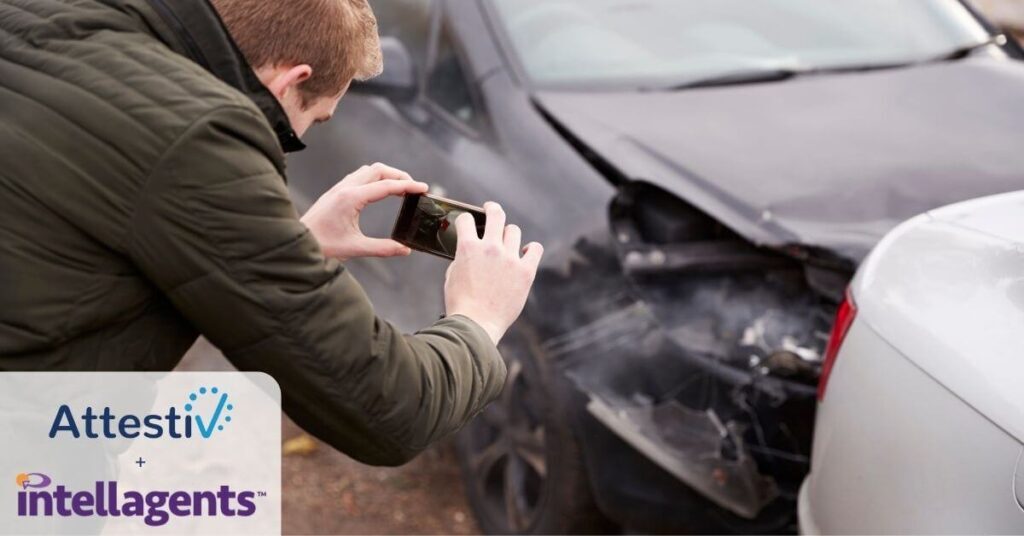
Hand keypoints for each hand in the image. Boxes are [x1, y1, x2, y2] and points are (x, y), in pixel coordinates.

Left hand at [301, 163, 427, 260]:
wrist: (295, 241)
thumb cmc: (322, 245)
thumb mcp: (355, 248)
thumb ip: (383, 248)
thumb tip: (405, 250)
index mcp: (351, 199)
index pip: (386, 186)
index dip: (408, 186)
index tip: (424, 188)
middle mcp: (345, 188)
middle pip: (378, 170)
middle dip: (399, 175)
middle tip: (414, 188)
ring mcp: (339, 188)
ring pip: (368, 170)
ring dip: (386, 175)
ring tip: (400, 188)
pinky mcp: (335, 191)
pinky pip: (359, 176)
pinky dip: (375, 178)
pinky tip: (379, 191)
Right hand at [444, 202, 543, 344]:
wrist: (476, 325)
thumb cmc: (461, 304)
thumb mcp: (452, 275)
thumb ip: (462, 257)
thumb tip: (470, 249)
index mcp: (468, 248)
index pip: (467, 219)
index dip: (466, 220)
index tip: (468, 222)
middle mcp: (490, 248)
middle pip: (496, 215)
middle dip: (492, 209)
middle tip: (491, 209)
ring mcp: (510, 259)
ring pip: (514, 231)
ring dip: (508, 234)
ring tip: (506, 242)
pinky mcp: (526, 272)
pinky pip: (535, 249)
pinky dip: (531, 249)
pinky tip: (525, 253)